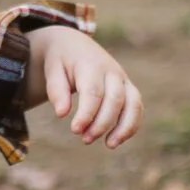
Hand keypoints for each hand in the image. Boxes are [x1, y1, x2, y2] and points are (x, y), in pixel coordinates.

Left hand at [28, 27, 142, 145]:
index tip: (75, 130)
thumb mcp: (52, 70)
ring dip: (124, 127)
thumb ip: (56, 91)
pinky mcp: (128, 88)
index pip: (93, 92)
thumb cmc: (61, 61)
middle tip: (85, 139)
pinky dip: (131, 125)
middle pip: (115, 100)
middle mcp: (112, 71)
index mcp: (91, 65)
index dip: (86, 114)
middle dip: (102, 123)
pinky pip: (136, 108)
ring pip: (133, 104)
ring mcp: (123, 80)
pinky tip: (116, 140)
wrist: (74, 45)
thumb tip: (62, 114)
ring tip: (109, 145)